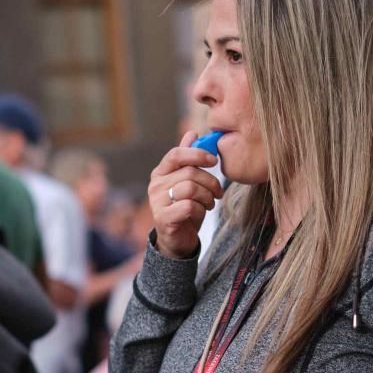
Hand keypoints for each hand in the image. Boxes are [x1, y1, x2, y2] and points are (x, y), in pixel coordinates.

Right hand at [148, 132, 223, 259]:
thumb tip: (192, 132)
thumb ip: (188, 159)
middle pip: (189, 173)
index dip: (197, 154)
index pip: (176, 154)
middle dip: (210, 182)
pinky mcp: (163, 219)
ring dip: (207, 196)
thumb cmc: (184, 207)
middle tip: (218, 192)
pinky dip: (201, 209)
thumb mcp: (188, 181)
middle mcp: (155, 186)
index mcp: (160, 173)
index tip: (214, 161)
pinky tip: (201, 212)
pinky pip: (189, 207)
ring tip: (210, 203)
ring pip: (191, 189)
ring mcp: (157, 203)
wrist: (177, 239)